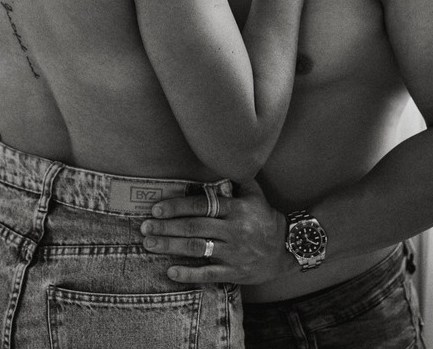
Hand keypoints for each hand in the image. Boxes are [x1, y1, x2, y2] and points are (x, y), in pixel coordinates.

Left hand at [139, 177, 291, 284]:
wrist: (287, 249)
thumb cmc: (265, 218)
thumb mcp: (255, 194)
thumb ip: (236, 178)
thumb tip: (219, 158)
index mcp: (235, 209)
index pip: (201, 206)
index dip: (177, 207)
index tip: (156, 208)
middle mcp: (233, 230)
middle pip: (194, 227)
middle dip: (166, 227)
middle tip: (145, 227)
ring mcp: (233, 252)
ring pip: (197, 249)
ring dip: (171, 247)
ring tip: (150, 244)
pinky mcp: (234, 272)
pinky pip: (208, 274)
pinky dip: (189, 274)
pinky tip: (171, 272)